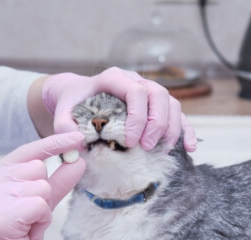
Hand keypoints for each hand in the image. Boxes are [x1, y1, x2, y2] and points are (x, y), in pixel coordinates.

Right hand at [0, 132, 85, 239]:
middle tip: (27, 218)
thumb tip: (77, 160)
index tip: (78, 136)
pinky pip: (41, 204)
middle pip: (38, 168)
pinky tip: (25, 234)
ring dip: (41, 209)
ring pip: (41, 187)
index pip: (27, 151)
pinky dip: (41, 220)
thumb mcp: (39, 206)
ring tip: (24, 227)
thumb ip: (56, 182)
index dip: (54, 143)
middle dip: (42, 194)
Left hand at [42, 67, 196, 151]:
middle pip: (159, 95)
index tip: (131, 141)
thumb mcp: (61, 112)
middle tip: (146, 147)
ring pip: (171, 103)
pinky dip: (185, 130)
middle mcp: (135, 81)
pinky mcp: (156, 106)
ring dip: (171, 128)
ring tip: (161, 150)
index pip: (135, 91)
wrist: (78, 95)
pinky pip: (177, 114)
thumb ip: (62, 126)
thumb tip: (74, 143)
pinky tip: (188, 147)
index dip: (138, 117)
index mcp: (114, 78)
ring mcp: (148, 92)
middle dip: (157, 124)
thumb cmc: (72, 103)